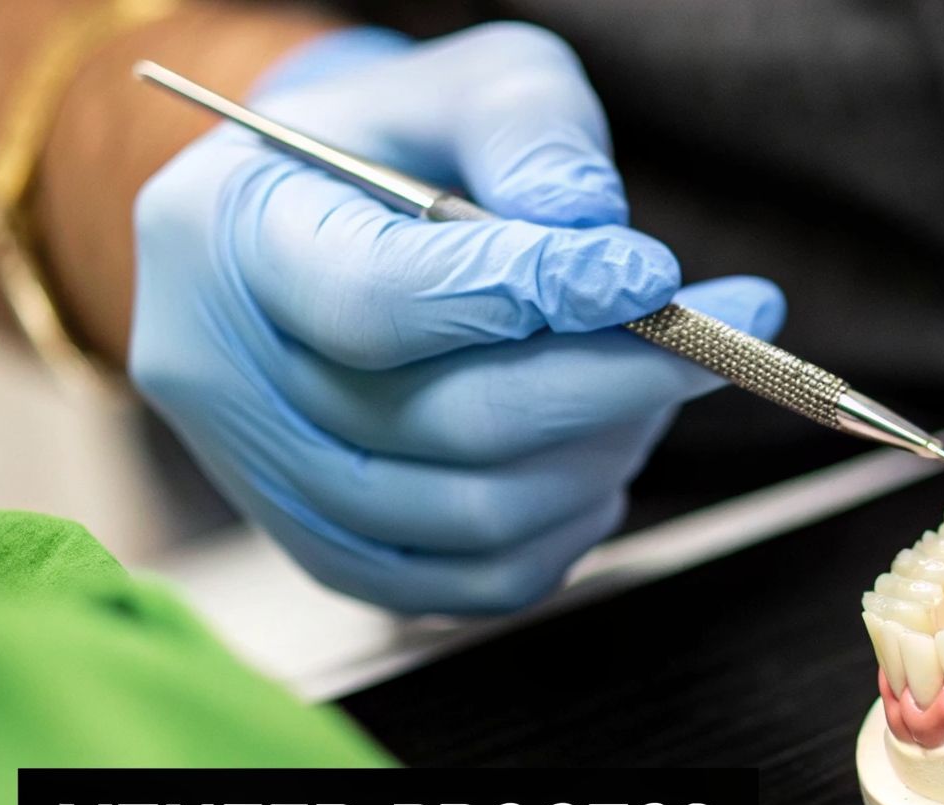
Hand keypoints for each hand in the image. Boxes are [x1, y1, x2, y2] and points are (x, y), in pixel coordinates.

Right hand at [132, 24, 784, 612]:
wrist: (333, 226)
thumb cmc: (405, 144)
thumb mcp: (465, 84)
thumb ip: (525, 129)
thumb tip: (589, 221)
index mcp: (226, 237)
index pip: (380, 299)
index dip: (529, 294)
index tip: (654, 276)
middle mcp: (222, 377)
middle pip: (441, 423)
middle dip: (610, 380)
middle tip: (721, 336)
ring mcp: (270, 484)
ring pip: (471, 513)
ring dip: (598, 449)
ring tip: (651, 378)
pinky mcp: (335, 552)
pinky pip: (474, 581)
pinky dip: (567, 527)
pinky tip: (600, 452)